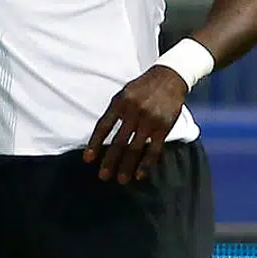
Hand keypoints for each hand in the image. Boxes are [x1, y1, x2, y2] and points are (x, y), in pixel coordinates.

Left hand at [84, 65, 188, 183]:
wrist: (168, 78)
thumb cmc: (142, 87)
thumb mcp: (123, 93)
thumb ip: (115, 112)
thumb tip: (102, 134)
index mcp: (119, 103)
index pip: (103, 127)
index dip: (94, 143)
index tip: (87, 159)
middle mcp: (133, 112)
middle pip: (118, 142)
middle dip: (109, 161)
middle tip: (103, 176)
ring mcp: (149, 121)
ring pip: (135, 148)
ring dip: (127, 166)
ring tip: (120, 180)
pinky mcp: (163, 127)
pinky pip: (154, 149)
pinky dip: (146, 163)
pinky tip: (140, 175)